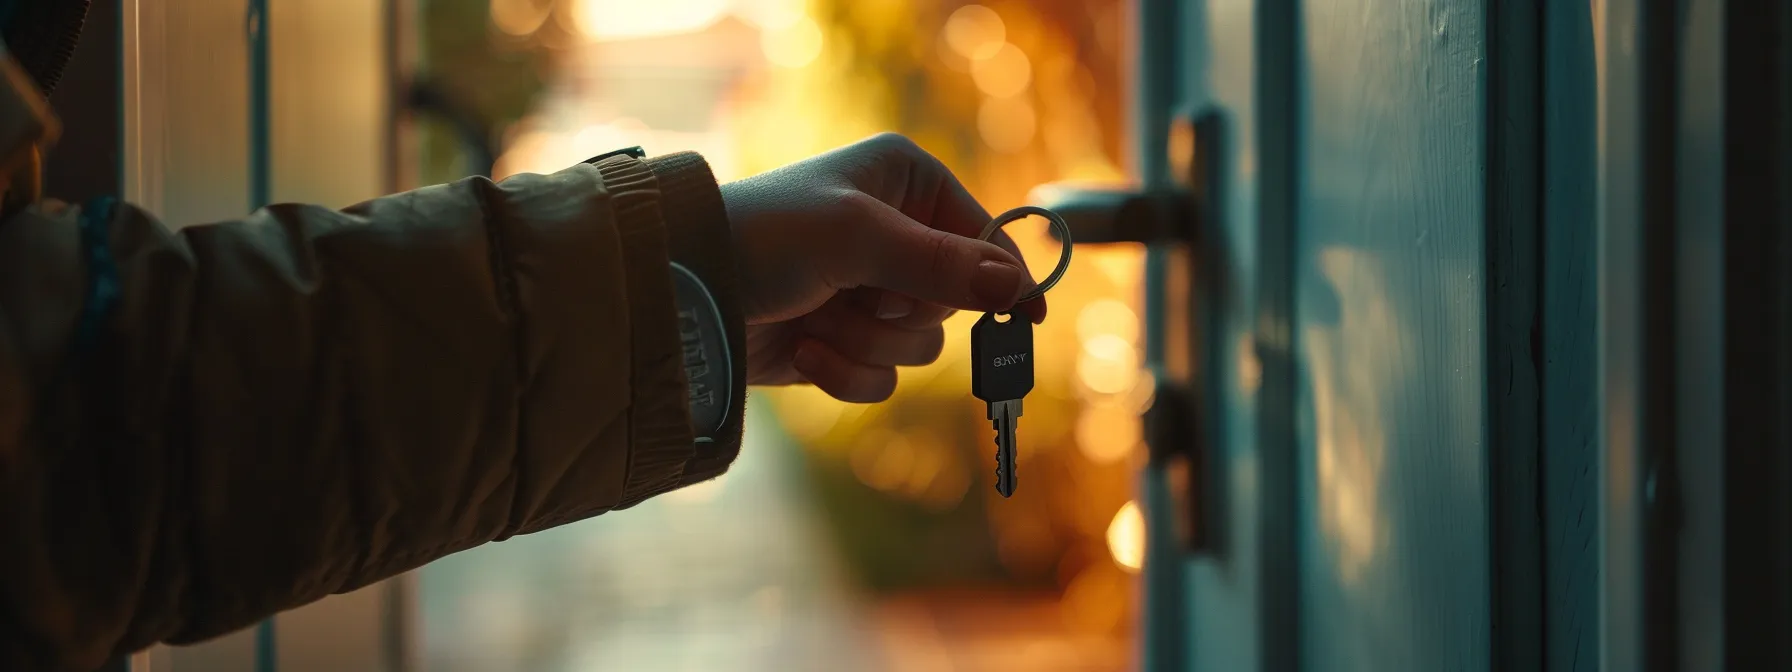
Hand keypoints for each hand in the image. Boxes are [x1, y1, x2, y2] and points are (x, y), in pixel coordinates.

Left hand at [721, 133, 1046, 402]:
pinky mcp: (843, 341)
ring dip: (867, 342)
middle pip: (953, 300)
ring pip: (919, 347)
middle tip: (861, 295)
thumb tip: (1018, 288)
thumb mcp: (858, 238)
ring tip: (818, 317)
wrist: (685, 292)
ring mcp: (867, 290)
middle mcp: (893, 232)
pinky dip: (843, 370)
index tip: (1027, 317)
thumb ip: (942, 264)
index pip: (981, 233)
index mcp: (905, 180)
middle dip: (903, 311)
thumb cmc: (764, 238)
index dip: (1002, 276)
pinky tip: (802, 347)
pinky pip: (882, 378)